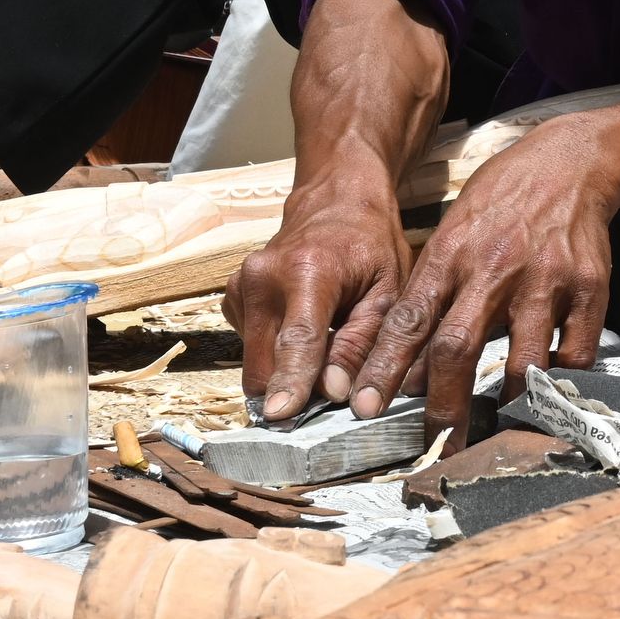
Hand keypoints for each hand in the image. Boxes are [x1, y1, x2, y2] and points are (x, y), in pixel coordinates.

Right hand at [229, 168, 413, 423]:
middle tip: (330, 392)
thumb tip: (339, 394)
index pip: (297, 340)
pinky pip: (251, 348)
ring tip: (322, 347)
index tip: (281, 415)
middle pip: (264, 362)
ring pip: (255, 362)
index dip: (290, 382)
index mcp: (308, 271)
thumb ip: (363, 344)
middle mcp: (263, 277)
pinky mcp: (232, 298)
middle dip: (292, 389)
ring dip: (285, 371)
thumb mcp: (387, 292)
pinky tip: (301, 330)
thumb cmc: (369, 245)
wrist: (333, 203)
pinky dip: (276, 353)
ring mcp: (240, 286)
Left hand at [328, 117, 617, 426]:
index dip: (385, 368)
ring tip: (500, 423)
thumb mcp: (451, 237)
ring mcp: (545, 278)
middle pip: (458, 348)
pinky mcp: (590, 287)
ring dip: (509, 403)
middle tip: (439, 443)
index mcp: (450, 254)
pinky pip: (576, 353)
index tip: (366, 408)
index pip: (408, 321)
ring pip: (523, 362)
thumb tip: (406, 370)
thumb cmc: (499, 207)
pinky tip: (550, 383)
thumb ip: (429, 299)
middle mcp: (494, 267)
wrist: (569, 162)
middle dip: (444, 406)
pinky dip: (561, 378)